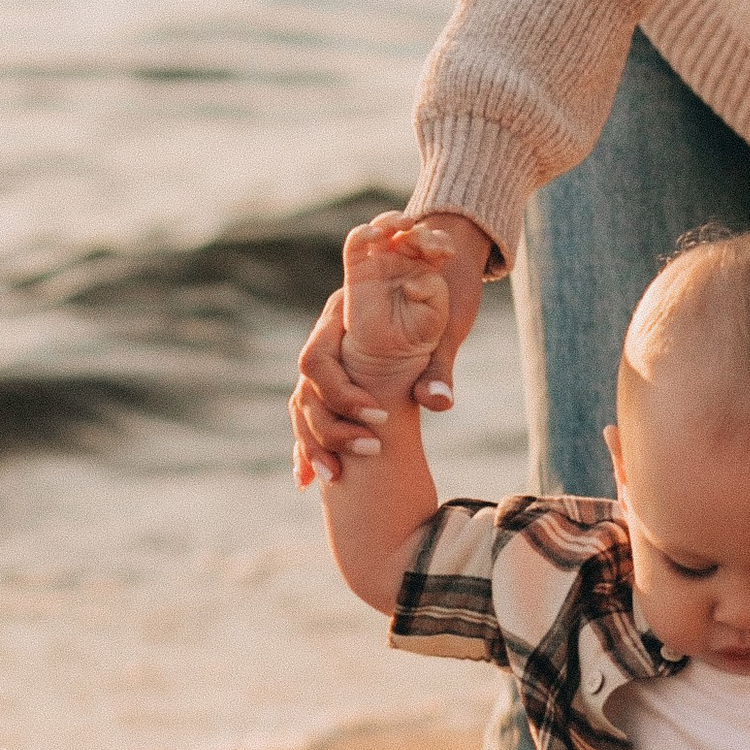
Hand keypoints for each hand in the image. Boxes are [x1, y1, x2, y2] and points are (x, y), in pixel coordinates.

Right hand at [292, 208, 492, 487]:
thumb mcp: (445, 329)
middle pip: (306, 389)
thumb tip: (439, 405)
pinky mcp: (333, 383)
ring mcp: (326, 363)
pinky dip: (309, 448)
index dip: (343, 393)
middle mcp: (326, 340)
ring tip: (333, 478)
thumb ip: (438, 366)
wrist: (440, 269)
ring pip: (303, 408)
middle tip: (369, 450)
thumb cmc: (441, 294)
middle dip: (329, 428)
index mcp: (340, 318)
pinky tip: (306, 481)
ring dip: (313, 445)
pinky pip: (311, 419)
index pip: (318, 360)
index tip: (379, 419)